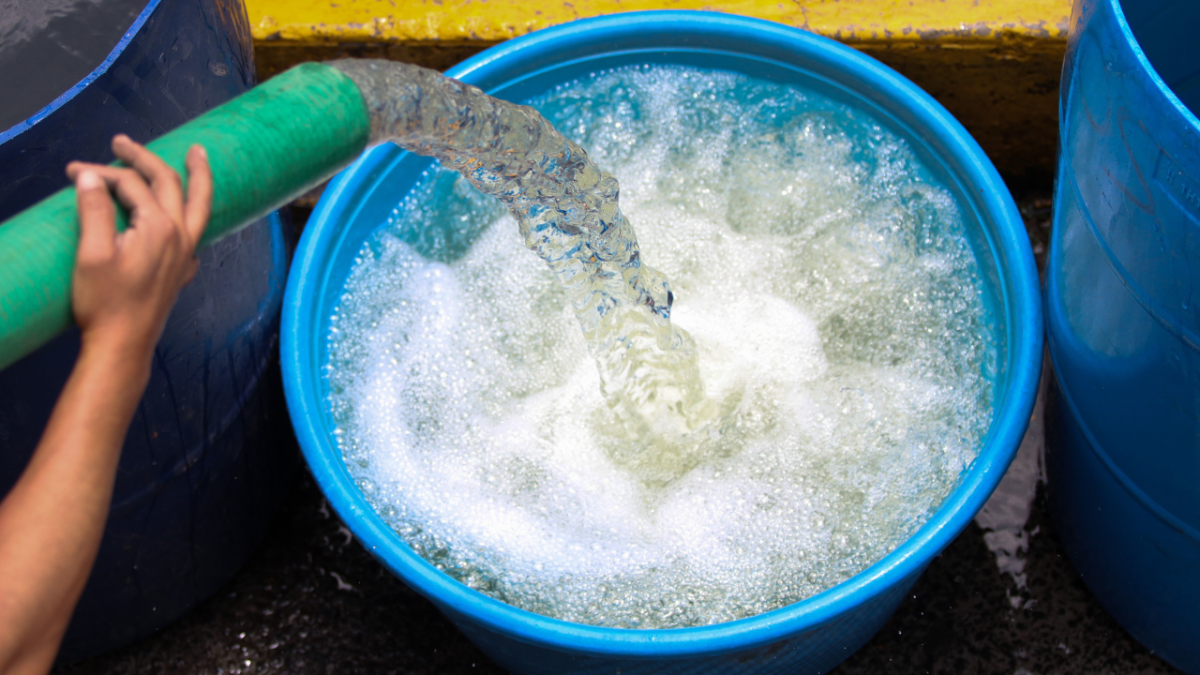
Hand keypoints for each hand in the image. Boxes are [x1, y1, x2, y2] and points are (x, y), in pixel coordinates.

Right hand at [65, 134, 211, 361]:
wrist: (123, 344)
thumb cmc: (105, 302)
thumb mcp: (91, 253)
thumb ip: (93, 210)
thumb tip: (90, 175)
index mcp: (159, 227)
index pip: (131, 184)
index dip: (101, 173)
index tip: (73, 172)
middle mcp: (180, 236)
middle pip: (169, 183)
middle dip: (145, 158)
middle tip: (122, 141)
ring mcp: (185, 254)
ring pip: (198, 205)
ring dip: (197, 177)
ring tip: (197, 154)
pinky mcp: (182, 270)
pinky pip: (196, 231)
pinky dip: (194, 211)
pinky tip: (188, 211)